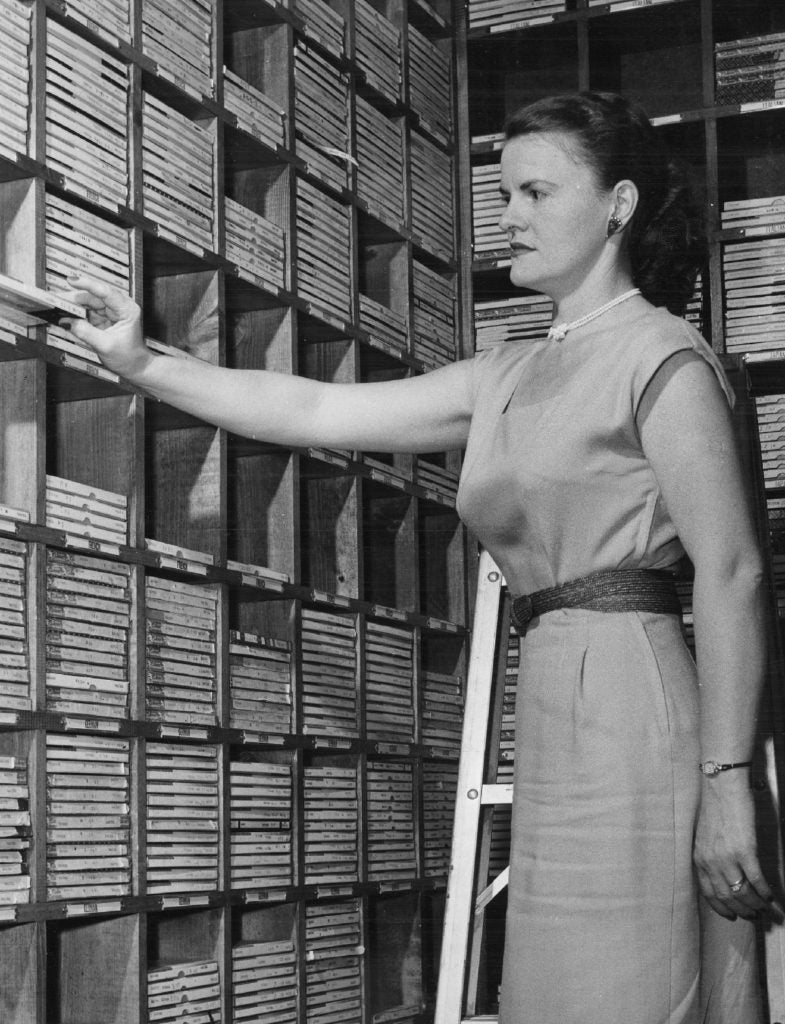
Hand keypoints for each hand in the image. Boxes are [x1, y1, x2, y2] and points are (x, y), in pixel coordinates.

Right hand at [57, 274, 152, 381]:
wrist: (135, 367)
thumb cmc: (129, 357)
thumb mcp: (105, 346)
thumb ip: (85, 333)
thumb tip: (68, 321)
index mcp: (127, 310)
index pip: (105, 292)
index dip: (87, 284)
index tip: (72, 281)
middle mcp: (120, 307)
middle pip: (93, 297)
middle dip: (74, 299)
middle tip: (57, 300)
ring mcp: (111, 312)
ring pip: (88, 304)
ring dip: (73, 307)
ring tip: (58, 308)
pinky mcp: (103, 319)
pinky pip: (87, 313)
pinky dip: (76, 315)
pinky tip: (66, 316)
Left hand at [693, 771, 781, 921]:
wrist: (721, 785)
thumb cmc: (715, 806)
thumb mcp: (705, 835)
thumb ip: (711, 854)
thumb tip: (724, 872)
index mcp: (699, 857)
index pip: (708, 893)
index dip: (722, 909)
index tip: (732, 917)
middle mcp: (710, 860)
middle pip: (727, 897)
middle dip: (742, 911)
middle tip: (756, 918)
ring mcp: (727, 856)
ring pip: (742, 893)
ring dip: (756, 906)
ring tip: (766, 911)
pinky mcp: (744, 850)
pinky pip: (756, 880)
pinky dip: (765, 893)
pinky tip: (772, 898)